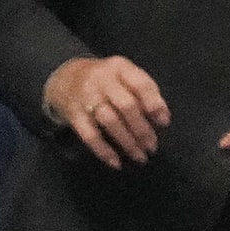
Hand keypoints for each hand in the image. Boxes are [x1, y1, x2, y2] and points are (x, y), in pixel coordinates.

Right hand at [42, 55, 168, 167]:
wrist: (65, 79)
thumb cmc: (105, 82)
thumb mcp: (124, 77)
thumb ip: (144, 92)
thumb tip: (163, 119)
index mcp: (120, 67)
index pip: (140, 84)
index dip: (154, 104)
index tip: (164, 123)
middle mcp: (102, 80)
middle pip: (126, 105)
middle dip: (142, 129)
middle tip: (152, 147)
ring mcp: (86, 97)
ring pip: (110, 121)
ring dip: (127, 142)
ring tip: (140, 157)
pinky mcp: (74, 115)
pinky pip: (90, 136)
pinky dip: (104, 151)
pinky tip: (116, 163)